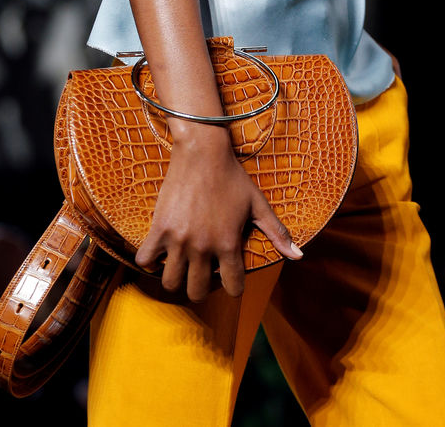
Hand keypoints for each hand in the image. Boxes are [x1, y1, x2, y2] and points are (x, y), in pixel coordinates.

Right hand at [135, 125, 301, 301]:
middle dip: (201, 289)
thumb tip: (299, 256)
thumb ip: (277, 233)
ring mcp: (178, 239)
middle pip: (197, 292)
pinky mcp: (159, 228)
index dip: (233, 287)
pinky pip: (145, 260)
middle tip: (202, 275)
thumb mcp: (258, 205)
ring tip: (181, 268)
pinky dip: (150, 262)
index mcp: (229, 243)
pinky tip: (160, 254)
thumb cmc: (232, 178)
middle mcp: (203, 247)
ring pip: (171, 282)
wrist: (202, 153)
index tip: (229, 278)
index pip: (232, 287)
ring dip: (176, 279)